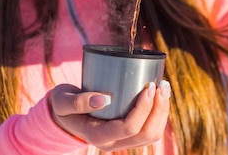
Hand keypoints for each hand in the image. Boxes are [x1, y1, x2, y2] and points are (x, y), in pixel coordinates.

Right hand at [49, 81, 170, 150]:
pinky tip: (159, 96)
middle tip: (161, 84)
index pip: (128, 128)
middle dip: (158, 110)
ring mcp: (121, 141)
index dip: (143, 109)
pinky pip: (149, 130)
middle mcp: (112, 143)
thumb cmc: (62, 106)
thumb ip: (78, 102)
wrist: (63, 116)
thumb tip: (103, 98)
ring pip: (151, 135)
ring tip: (164, 88)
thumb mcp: (63, 101)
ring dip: (162, 113)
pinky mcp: (127, 134)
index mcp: (98, 136)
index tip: (148, 87)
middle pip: (145, 134)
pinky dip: (159, 114)